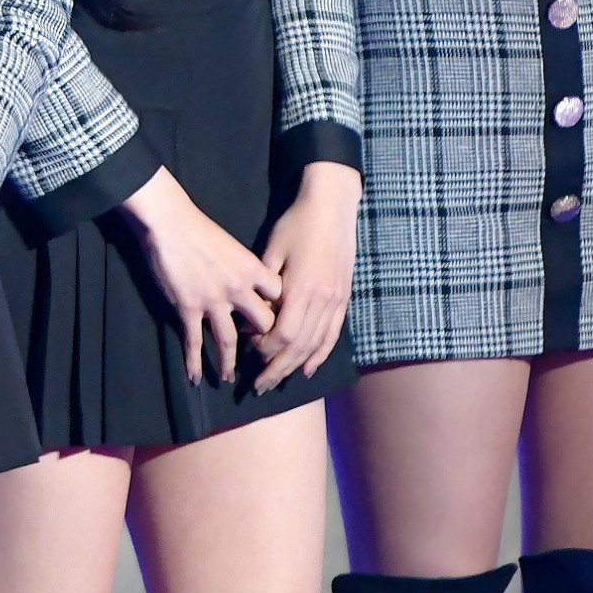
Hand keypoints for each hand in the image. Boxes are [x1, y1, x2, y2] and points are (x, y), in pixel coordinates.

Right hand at [119, 165, 276, 387]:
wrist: (169, 222)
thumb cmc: (200, 229)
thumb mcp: (234, 246)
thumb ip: (247, 270)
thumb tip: (254, 288)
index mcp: (252, 270)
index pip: (280, 298)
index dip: (284, 312)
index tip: (281, 324)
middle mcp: (237, 288)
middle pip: (263, 324)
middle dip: (264, 342)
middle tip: (261, 356)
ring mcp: (212, 300)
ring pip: (228, 340)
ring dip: (229, 362)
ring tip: (228, 378)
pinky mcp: (187, 308)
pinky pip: (193, 342)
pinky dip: (194, 362)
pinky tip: (195, 376)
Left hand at [250, 161, 362, 392]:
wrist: (332, 206)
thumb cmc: (296, 224)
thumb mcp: (272, 250)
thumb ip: (265, 286)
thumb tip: (254, 317)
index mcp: (301, 287)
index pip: (282, 334)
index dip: (265, 349)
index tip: (248, 350)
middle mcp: (322, 299)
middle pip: (298, 346)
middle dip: (276, 369)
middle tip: (257, 386)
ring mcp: (336, 300)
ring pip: (315, 345)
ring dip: (294, 367)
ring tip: (276, 382)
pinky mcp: (344, 298)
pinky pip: (332, 334)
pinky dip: (319, 354)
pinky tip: (307, 368)